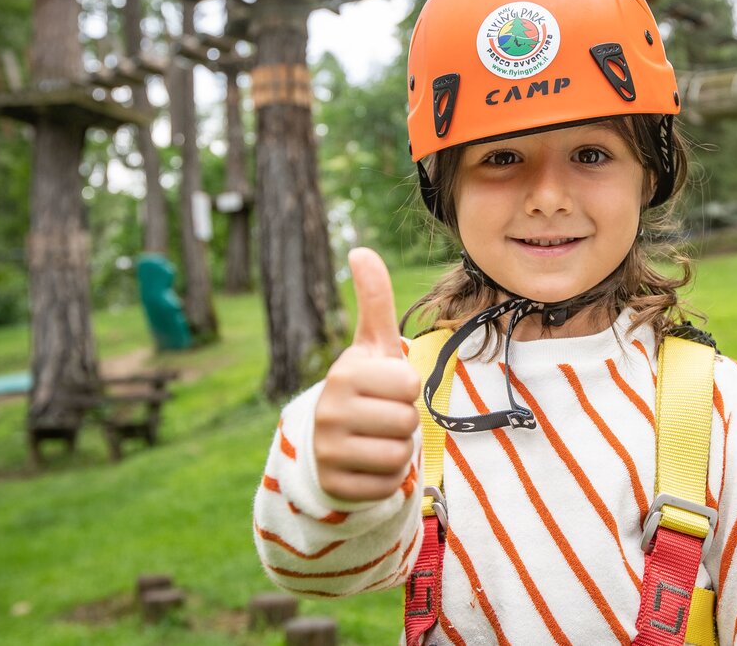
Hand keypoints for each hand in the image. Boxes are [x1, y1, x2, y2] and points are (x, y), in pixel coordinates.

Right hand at [313, 248, 420, 500]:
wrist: (330, 441)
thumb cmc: (365, 387)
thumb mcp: (372, 345)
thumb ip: (374, 299)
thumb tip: (361, 250)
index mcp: (344, 373)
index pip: (408, 385)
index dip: (406, 388)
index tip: (385, 388)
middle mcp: (329, 411)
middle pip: (407, 422)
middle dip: (404, 422)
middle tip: (382, 417)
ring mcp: (328, 451)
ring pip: (399, 455)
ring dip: (398, 450)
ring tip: (376, 439)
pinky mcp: (335, 486)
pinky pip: (387, 485)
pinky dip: (386, 479)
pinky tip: (367, 465)